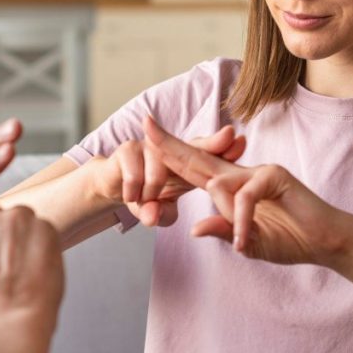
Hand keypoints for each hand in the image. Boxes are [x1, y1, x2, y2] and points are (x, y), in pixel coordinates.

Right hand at [90, 121, 246, 226]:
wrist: (111, 186)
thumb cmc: (145, 197)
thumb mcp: (157, 211)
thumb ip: (160, 215)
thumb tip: (152, 217)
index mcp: (185, 165)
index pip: (208, 157)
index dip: (224, 149)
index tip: (241, 141)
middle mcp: (170, 151)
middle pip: (195, 147)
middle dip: (214, 143)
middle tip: (231, 135)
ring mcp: (149, 147)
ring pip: (159, 168)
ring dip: (152, 190)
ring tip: (145, 202)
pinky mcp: (127, 150)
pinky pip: (134, 174)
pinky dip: (133, 190)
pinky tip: (131, 198)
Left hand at [145, 116, 352, 267]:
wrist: (326, 242)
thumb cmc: (290, 240)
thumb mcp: (247, 242)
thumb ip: (222, 232)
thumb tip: (194, 229)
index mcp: (232, 186)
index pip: (194, 168)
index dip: (171, 153)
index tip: (147, 137)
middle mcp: (241, 173)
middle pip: (198, 157)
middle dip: (169, 144)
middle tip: (144, 126)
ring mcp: (259, 170)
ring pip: (219, 186)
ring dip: (228, 219)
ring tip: (244, 240)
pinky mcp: (275, 176)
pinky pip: (244, 198)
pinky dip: (242, 223)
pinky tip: (246, 241)